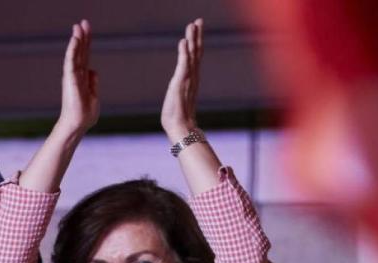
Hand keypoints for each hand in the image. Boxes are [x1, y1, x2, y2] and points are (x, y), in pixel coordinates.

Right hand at [56, 20, 98, 136]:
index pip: (85, 56)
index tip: (87, 29)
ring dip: (77, 40)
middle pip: (80, 52)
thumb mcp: (94, 95)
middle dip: (83, 37)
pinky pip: (71, 62)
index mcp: (83, 77)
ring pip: (75, 54)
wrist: (78, 124)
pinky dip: (72, 50)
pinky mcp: (70, 79)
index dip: (87, 42)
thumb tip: (93, 70)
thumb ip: (93, 82)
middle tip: (83, 22)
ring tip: (78, 27)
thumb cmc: (85, 114)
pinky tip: (75, 40)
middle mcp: (76, 74)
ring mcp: (72, 76)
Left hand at [161, 19, 202, 142]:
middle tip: (199, 20)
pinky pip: (183, 64)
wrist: (180, 128)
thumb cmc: (178, 117)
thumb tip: (181, 94)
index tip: (197, 28)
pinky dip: (184, 52)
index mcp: (191, 79)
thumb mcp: (178, 99)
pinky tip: (184, 41)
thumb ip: (181, 93)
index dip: (196, 42)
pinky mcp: (181, 83)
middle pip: (196, 52)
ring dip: (192, 39)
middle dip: (197, 36)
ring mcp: (188, 80)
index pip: (194, 57)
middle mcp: (192, 77)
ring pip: (192, 55)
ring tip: (193, 25)